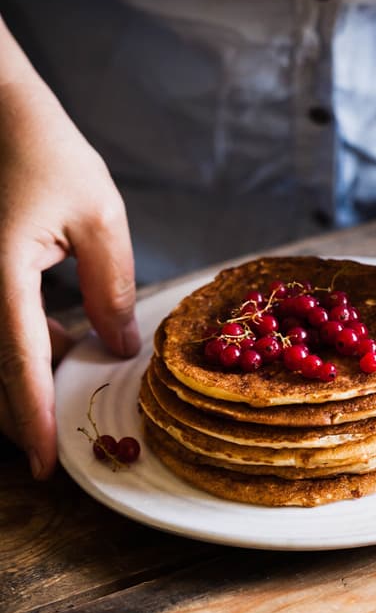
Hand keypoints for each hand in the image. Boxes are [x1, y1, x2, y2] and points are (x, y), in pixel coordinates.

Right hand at [0, 74, 139, 477]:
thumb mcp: (97, 215)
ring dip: (23, 378)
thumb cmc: (41, 146)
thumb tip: (120, 348)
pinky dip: (19, 346)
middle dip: (21, 413)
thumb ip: (112, 288)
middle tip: (56, 444)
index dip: (31, 419)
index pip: (17, 363)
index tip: (44, 466)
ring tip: (73, 384)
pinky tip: (63, 340)